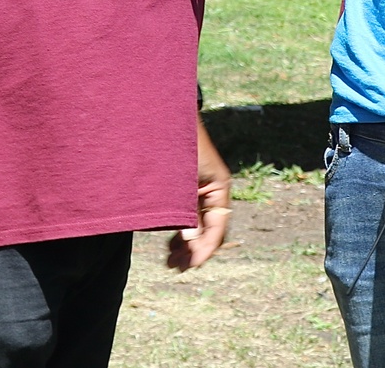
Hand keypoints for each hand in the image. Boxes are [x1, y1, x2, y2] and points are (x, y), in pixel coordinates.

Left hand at [167, 118, 231, 270]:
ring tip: (171, 262)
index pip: (218, 226)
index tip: (191, 266)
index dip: (205, 249)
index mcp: (219, 186)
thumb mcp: (182, 180)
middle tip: (176, 268)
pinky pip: (188, 215)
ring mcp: (199, 189)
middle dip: (194, 250)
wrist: (165, 116)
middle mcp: (213, 189)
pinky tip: (169, 243)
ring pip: (197, 224)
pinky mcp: (186, 187)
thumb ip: (187, 210)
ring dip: (186, 244)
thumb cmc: (176, 144)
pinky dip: (180, 230)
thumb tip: (190, 241)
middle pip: (208, 228)